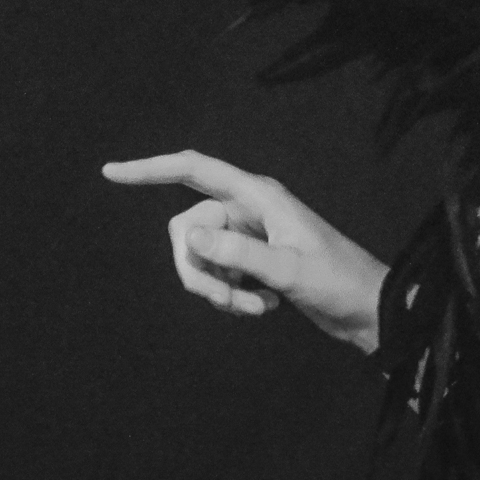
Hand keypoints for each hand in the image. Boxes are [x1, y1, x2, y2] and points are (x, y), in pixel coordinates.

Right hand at [102, 150, 389, 353]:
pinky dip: (231, 296)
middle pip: (189, 228)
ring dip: (218, 289)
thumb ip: (238, 251)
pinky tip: (264, 307)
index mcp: (257, 194)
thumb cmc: (337, 282)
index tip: (111, 173)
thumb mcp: (287, 270)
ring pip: (200, 256)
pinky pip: (217, 274)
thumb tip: (189, 235)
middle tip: (229, 300)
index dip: (150, 169)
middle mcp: (248, 207)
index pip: (192, 170)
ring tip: (255, 307)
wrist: (368, 310)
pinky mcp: (252, 260)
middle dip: (197, 270)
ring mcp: (248, 235)